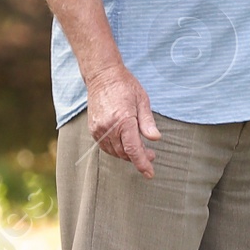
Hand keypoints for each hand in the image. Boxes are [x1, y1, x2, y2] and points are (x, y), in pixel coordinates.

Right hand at [87, 64, 160, 178]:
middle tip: (151, 154)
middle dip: (138, 157)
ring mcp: (98, 129)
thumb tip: (155, 139)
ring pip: (114, 152)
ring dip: (127, 154)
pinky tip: (125, 144)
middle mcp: (109, 127)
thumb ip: (147, 122)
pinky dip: (116, 149)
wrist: (102, 76)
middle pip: (124, 153)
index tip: (150, 173)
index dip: (142, 163)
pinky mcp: (93, 129)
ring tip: (139, 148)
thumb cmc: (125, 86)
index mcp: (123, 120)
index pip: (133, 149)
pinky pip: (105, 147)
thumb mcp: (142, 100)